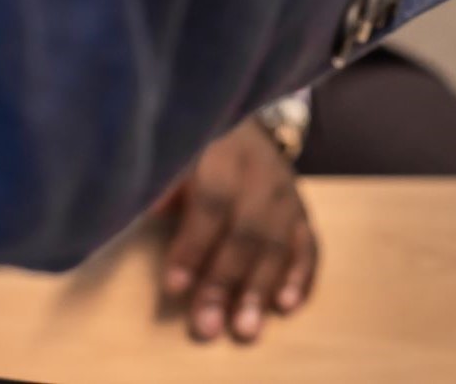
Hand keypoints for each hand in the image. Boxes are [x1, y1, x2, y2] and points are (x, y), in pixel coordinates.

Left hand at [157, 119, 317, 342]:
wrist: (247, 125)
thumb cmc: (198, 149)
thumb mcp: (177, 155)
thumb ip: (164, 184)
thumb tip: (146, 213)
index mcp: (223, 154)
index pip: (211, 203)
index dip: (194, 246)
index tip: (174, 287)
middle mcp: (260, 174)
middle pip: (246, 230)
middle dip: (225, 281)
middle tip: (207, 327)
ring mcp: (287, 193)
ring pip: (278, 243)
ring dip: (260, 289)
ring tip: (245, 330)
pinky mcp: (303, 210)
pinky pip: (308, 245)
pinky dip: (301, 276)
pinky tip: (286, 306)